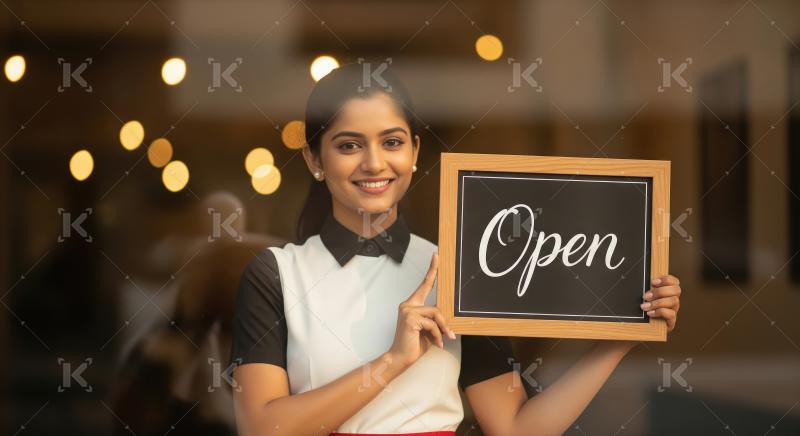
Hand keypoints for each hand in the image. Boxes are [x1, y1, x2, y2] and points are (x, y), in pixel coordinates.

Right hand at [387, 252, 455, 366]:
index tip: (437, 256)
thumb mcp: (428, 330)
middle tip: (451, 334)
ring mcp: (408, 310)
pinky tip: (436, 344)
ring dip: (442, 330)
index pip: (424, 285)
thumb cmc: (414, 345)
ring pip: (436, 314)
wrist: (400, 358)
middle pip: (435, 306)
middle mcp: (408, 305)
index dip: (432, 270)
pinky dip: (437, 335)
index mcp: (411, 305)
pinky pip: (432, 323)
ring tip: (442, 342)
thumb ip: (435, 320)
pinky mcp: (410, 318)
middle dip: (444, 321)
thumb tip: (450, 318)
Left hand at [641, 274, 681, 331]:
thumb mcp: (646, 297)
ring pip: (674, 301)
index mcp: (669, 292)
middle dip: (660, 291)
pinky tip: (650, 313)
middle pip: (676, 290)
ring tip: (645, 306)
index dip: (666, 279)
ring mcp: (674, 310)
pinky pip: (671, 314)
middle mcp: (673, 300)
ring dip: (657, 302)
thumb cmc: (646, 309)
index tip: (653, 282)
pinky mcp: (672, 321)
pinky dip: (659, 312)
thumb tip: (643, 283)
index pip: (674, 281)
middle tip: (646, 296)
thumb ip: (648, 289)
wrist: (646, 328)